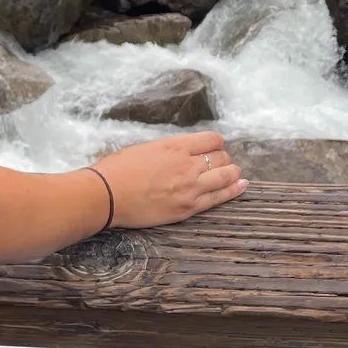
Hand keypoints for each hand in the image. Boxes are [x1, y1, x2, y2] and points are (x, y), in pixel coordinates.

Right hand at [91, 132, 246, 229]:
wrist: (105, 195)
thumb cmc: (116, 170)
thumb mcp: (143, 149)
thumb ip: (167, 150)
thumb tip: (180, 153)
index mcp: (174, 146)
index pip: (212, 140)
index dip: (215, 144)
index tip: (211, 149)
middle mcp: (186, 164)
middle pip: (222, 157)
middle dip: (222, 159)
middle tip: (217, 164)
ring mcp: (190, 188)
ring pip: (227, 175)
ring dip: (232, 173)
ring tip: (233, 174)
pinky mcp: (188, 208)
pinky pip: (220, 197)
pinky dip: (234, 190)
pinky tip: (242, 186)